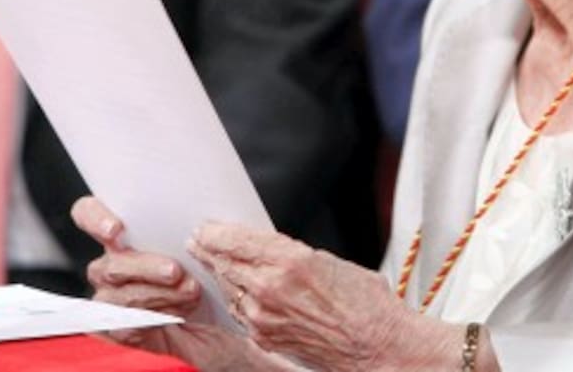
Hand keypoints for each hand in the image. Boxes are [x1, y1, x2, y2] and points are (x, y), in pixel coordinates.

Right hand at [71, 198, 306, 370]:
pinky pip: (129, 322)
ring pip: (122, 294)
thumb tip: (200, 215)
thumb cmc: (211, 274)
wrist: (224, 323)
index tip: (117, 229)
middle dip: (145, 266)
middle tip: (176, 271)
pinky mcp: (121, 328)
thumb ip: (192, 224)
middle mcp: (111, 265)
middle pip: (110, 262)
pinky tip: (180, 311)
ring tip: (191, 291)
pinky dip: (158, 315)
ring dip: (159, 292)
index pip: (88, 214)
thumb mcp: (204, 242)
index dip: (95, 218)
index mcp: (123, 234)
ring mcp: (112, 298)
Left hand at [189, 223, 451, 370]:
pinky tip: (234, 291)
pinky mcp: (266, 338)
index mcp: (289, 261)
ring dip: (218, 274)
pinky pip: (240, 312)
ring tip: (212, 262)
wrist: (376, 346)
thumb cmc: (364, 303)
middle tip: (197, 240)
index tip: (205, 227)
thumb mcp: (327, 260)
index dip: (215, 232)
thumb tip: (264, 249)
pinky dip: (234, 298)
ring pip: (229, 288)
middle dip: (209, 250)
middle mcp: (270, 289)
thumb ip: (289, 253)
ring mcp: (264, 317)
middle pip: (225, 263)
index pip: (236, 240)